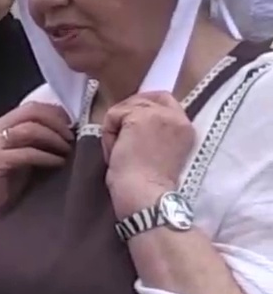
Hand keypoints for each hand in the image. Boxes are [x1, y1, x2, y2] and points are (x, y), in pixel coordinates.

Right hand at [0, 102, 74, 219]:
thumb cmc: (9, 183)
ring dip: (54, 139)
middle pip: (31, 113)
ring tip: (67, 150)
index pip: (31, 107)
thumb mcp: (23, 152)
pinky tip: (58, 163)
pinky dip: (46, 156)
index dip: (55, 113)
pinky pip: (27, 153)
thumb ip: (36, 137)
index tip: (73, 125)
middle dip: (57, 124)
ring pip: (29, 130)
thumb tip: (68, 126)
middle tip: (72, 137)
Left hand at [103, 92, 193, 213]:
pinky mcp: (140, 117)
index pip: (165, 99)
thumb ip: (156, 132)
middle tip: (117, 135)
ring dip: (116, 128)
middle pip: (144, 98)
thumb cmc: (149, 183)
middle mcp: (178, 117)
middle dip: (127, 113)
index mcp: (186, 127)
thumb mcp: (162, 151)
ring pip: (126, 107)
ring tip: (118, 151)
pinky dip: (108, 133)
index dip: (144, 105)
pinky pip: (113, 114)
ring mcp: (160, 114)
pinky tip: (115, 151)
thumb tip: (132, 120)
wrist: (146, 194)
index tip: (129, 122)